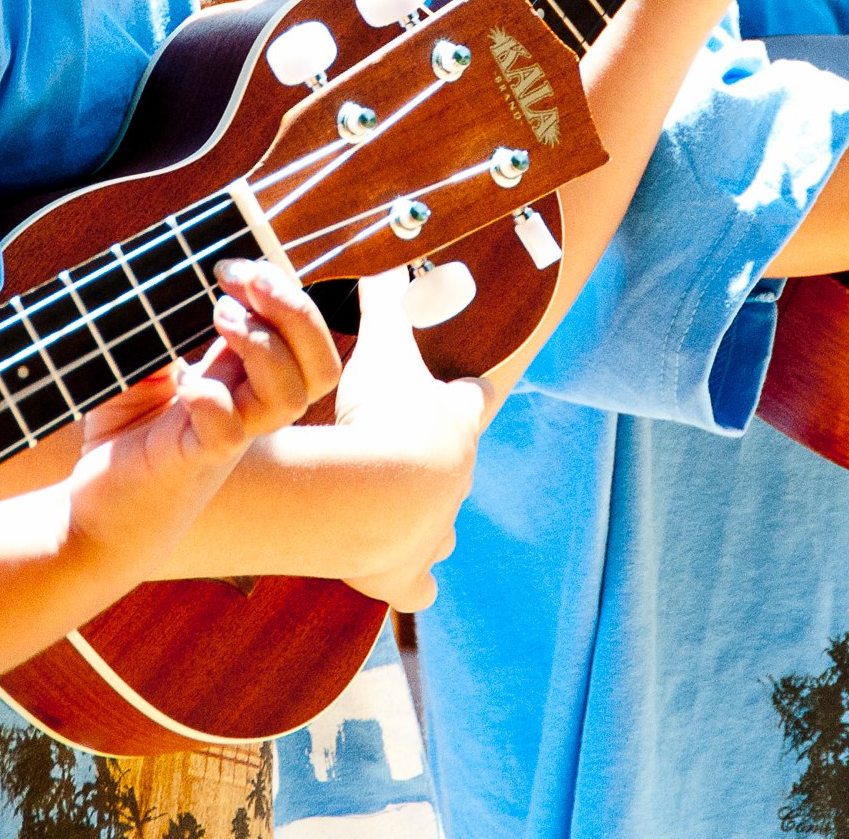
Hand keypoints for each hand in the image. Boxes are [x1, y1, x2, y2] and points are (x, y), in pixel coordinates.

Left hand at [58, 260, 339, 563]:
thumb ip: (159, 332)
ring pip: (288, 397)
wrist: (93, 516)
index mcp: (243, 380)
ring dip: (261, 345)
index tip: (233, 264)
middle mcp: (246, 408)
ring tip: (218, 317)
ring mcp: (224, 437)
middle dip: (296, 311)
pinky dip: (212, 400)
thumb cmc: (123, 441)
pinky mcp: (191, 462)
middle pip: (320, 366)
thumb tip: (162, 283)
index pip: (303, 336)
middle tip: (242, 280)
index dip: (285, 293)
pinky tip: (182, 384)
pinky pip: (226, 432)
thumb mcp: (140, 370)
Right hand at [329, 272, 485, 611]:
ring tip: (392, 510)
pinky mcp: (407, 575)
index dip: (462, 390)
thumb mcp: (382, 345)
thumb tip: (385, 259)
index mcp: (457, 421)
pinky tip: (398, 578)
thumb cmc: (385, 414)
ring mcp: (435, 530)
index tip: (454, 386)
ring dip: (424, 519)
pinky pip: (418, 588)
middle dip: (433, 458)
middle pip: (457, 464)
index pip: (472, 398)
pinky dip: (410, 584)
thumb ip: (385, 302)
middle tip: (398, 449)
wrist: (376, 492)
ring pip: (442, 528)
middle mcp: (458, 479)